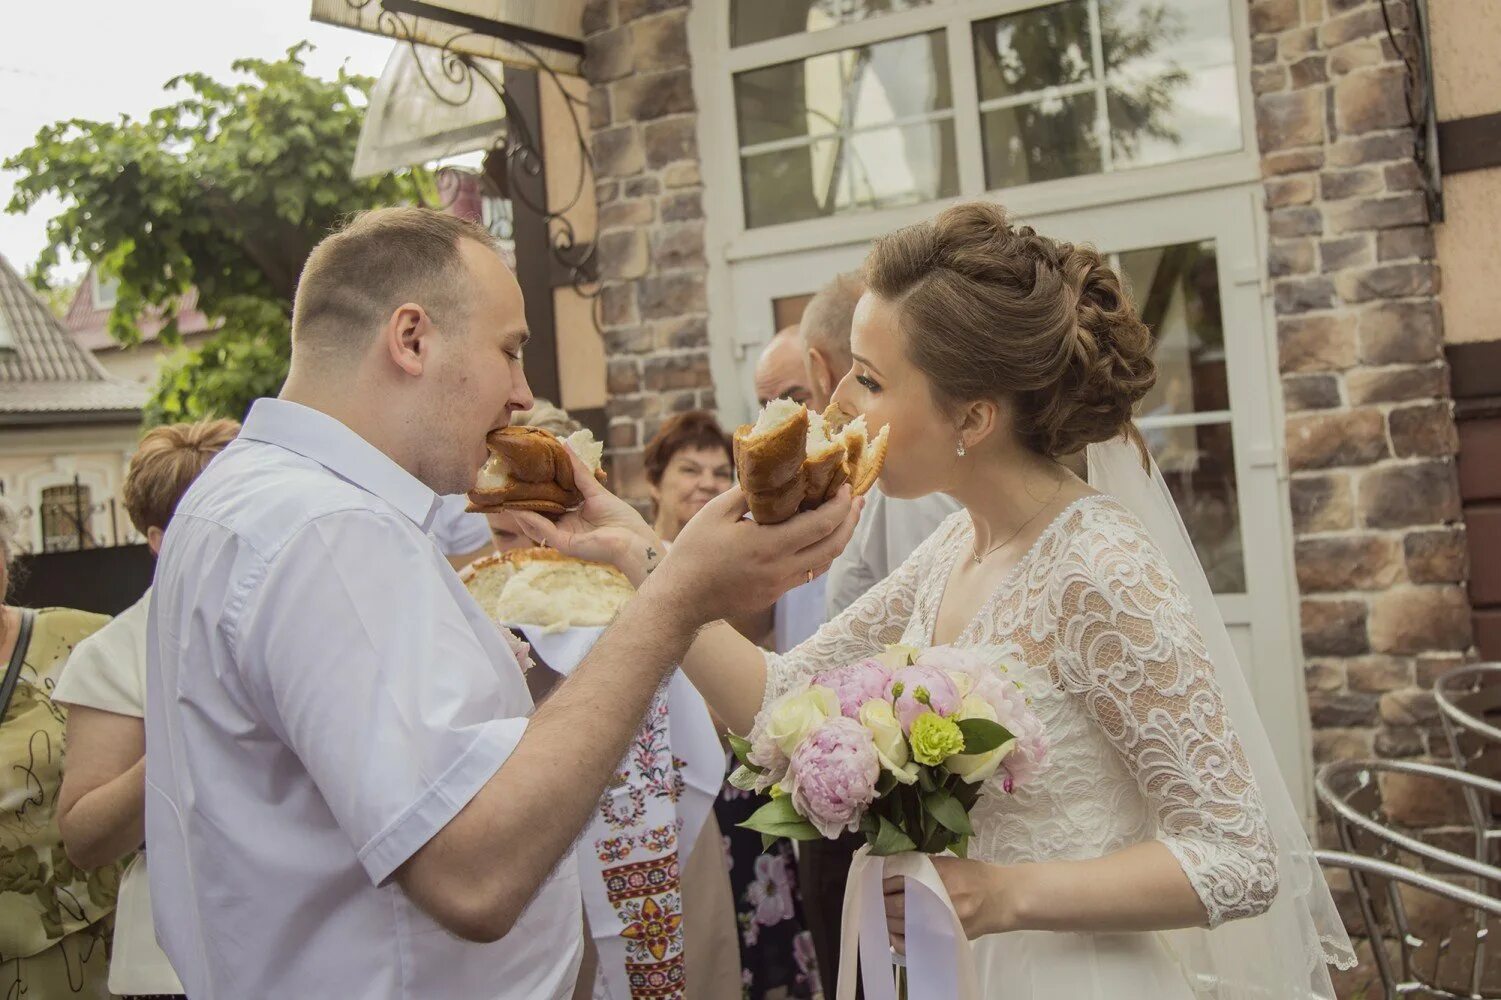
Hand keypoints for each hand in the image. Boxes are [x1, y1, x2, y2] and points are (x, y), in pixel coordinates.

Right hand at [510, 446, 661, 585]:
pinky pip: (542, 529)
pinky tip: (519, 507)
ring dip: (521, 510)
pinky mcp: (563, 544)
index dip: (535, 491)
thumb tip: (565, 444)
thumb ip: (578, 470)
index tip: (522, 476)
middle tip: (508, 485)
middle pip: (538, 514)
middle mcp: (565, 527)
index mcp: (573, 516)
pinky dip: (530, 518)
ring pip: (535, 523)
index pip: (548, 503)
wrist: (632, 538)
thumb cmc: (620, 517)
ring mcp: (562, 536)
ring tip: (507, 495)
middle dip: (523, 501)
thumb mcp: (595, 490)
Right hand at [642, 485, 861, 629]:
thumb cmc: (693, 552)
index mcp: (768, 545)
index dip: (840, 506)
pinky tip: (816, 539)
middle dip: (850, 522)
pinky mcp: (774, 596)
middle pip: (833, 547)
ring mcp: (779, 586)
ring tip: (844, 518)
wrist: (681, 599)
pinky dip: (818, 554)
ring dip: (838, 540)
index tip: (846, 487)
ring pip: (823, 564)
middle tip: (857, 501)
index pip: (821, 525)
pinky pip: (806, 574)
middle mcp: (781, 569)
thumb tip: (771, 473)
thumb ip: (747, 493)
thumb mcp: (716, 512)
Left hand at [883, 856, 1015, 952]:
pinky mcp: (946, 937)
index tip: (876, 884)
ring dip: (887, 920)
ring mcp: (943, 922)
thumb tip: (894, 869)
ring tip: (881, 914)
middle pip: (898, 906)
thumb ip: (922, 867)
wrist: (1003, 898)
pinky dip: (899, 940)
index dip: (884, 884)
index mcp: (939, 876)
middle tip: (875, 900)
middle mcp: (939, 899)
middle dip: (882, 903)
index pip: (901, 881)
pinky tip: (893, 933)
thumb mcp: (949, 864)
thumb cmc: (976, 876)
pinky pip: (915, 944)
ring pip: (903, 926)